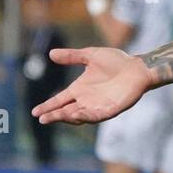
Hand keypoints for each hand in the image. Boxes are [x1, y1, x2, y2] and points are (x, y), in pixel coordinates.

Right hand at [31, 47, 151, 124]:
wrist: (138, 67)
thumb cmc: (116, 61)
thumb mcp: (90, 55)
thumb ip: (72, 56)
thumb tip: (51, 53)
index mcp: (80, 89)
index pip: (60, 100)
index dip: (48, 106)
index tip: (35, 112)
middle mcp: (87, 100)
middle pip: (66, 111)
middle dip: (54, 115)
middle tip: (42, 118)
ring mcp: (99, 106)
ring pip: (80, 116)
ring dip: (68, 117)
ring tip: (56, 116)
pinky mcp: (112, 109)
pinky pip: (97, 115)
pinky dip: (87, 116)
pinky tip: (77, 115)